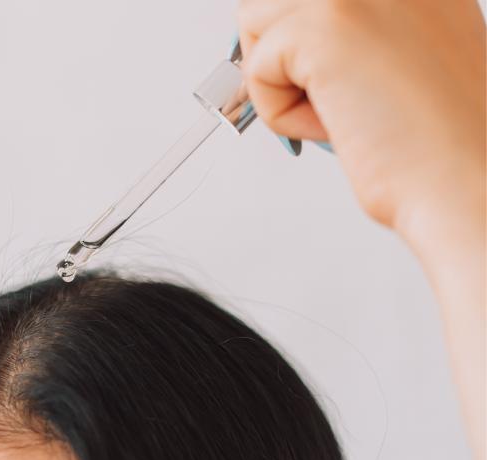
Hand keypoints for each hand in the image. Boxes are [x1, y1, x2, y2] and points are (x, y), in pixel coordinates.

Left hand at [238, 0, 484, 230]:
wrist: (464, 183)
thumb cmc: (435, 142)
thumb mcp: (402, 58)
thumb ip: (355, 32)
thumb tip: (287, 33)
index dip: (296, 34)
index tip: (323, 72)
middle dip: (279, 50)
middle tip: (330, 97)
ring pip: (253, 19)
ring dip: (279, 80)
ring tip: (339, 110)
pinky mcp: (324, 27)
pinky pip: (255, 67)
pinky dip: (281, 113)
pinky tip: (338, 126)